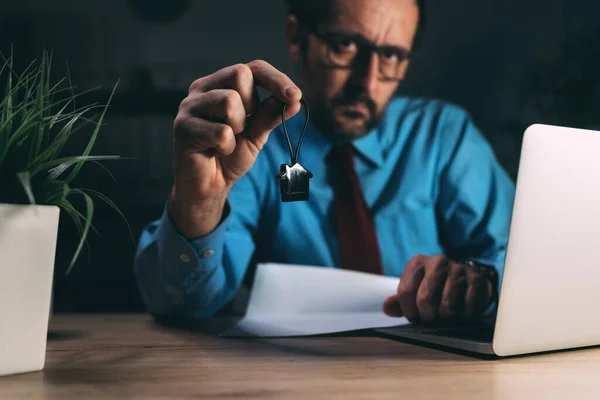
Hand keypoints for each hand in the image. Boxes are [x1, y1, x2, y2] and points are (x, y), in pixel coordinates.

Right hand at [169, 60, 301, 237]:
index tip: (295, 96)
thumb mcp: (257, 135)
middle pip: (240, 74)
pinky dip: (226, 147)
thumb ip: (271, 116)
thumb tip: (295, 100)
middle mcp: (204, 88)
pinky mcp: (182, 126)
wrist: (209, 185)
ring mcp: (190, 105)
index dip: (276, 79)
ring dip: (237, 128)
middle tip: (242, 127)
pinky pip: (220, 132)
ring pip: (229, 100)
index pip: (253, 67)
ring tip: (226, 141)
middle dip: (251, 105)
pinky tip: (215, 151)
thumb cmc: (230, 155)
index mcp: (222, 84)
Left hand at [382, 254, 494, 324]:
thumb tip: (387, 308)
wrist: (466, 278)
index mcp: (417, 263)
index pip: (405, 291)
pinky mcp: (477, 279)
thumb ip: (399, 301)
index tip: (415, 317)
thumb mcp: (414, 291)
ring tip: (447, 316)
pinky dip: (464, 316)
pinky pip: (468, 308)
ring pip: (447, 307)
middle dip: (427, 316)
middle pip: (425, 300)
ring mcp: (458, 269)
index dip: (409, 311)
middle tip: (431, 319)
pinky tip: (462, 311)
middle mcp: (437, 262)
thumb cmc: (434, 288)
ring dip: (446, 319)